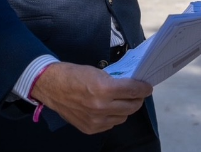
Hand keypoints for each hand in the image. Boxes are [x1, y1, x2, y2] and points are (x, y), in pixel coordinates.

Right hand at [30, 62, 151, 133]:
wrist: (52, 87)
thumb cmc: (75, 75)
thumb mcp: (98, 72)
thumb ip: (116, 81)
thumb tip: (132, 86)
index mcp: (104, 89)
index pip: (133, 90)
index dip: (144, 88)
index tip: (148, 87)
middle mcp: (101, 107)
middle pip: (132, 106)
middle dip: (137, 99)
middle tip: (138, 94)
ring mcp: (96, 120)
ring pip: (123, 117)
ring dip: (125, 108)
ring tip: (121, 101)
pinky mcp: (90, 128)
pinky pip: (111, 124)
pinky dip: (113, 116)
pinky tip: (109, 108)